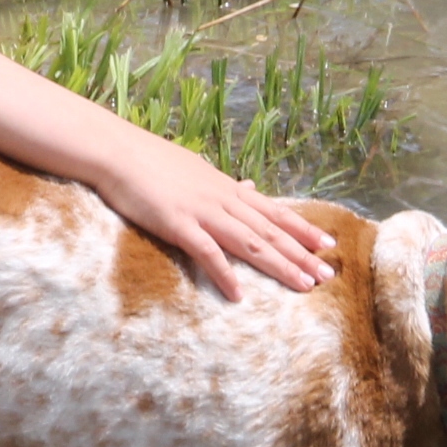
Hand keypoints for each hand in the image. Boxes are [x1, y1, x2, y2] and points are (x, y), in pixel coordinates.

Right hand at [93, 130, 336, 300]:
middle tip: (329, 275)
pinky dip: (225, 273)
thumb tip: (249, 187)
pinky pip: (207, 252)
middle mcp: (222, 199)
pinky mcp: (177, 224)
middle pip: (270, 230)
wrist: (116, 151)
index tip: (328, 244)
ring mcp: (201, 211)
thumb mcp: (197, 169)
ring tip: (304, 285)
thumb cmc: (151, 161)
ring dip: (280, 265)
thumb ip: (225, 185)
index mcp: (226, 187)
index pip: (274, 210)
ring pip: (250, 242)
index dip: (302, 228)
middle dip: (302, 254)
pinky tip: (240, 295)